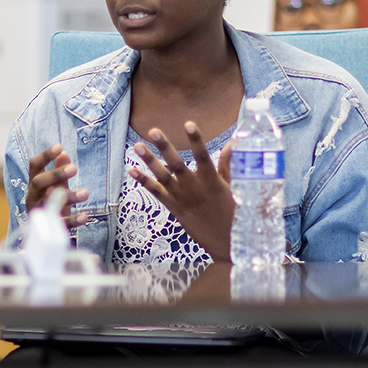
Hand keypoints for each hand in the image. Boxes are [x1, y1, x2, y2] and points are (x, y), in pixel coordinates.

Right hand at [26, 144, 90, 227]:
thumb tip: (64, 153)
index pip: (34, 166)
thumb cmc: (49, 205)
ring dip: (68, 196)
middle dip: (55, 174)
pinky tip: (85, 216)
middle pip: (39, 182)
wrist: (43, 235)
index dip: (45, 156)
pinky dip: (73, 220)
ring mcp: (40, 213)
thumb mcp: (55, 187)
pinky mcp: (49, 228)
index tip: (59, 147)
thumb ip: (59, 173)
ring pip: (50, 203)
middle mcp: (33, 197)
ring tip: (86, 193)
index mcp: (34, 185)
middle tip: (74, 169)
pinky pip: (60, 223)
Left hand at [131, 123, 235, 261]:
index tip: (189, 124)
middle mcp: (195, 189)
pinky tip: (132, 171)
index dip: (196, 140)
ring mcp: (183, 199)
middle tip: (153, 131)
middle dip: (165, 147)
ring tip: (137, 146)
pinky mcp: (175, 209)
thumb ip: (229, 165)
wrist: (227, 244)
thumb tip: (232, 143)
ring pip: (163, 177)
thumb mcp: (235, 188)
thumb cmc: (234, 214)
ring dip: (149, 161)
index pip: (204, 156)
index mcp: (212, 182)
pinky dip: (144, 182)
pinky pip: (157, 194)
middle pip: (177, 164)